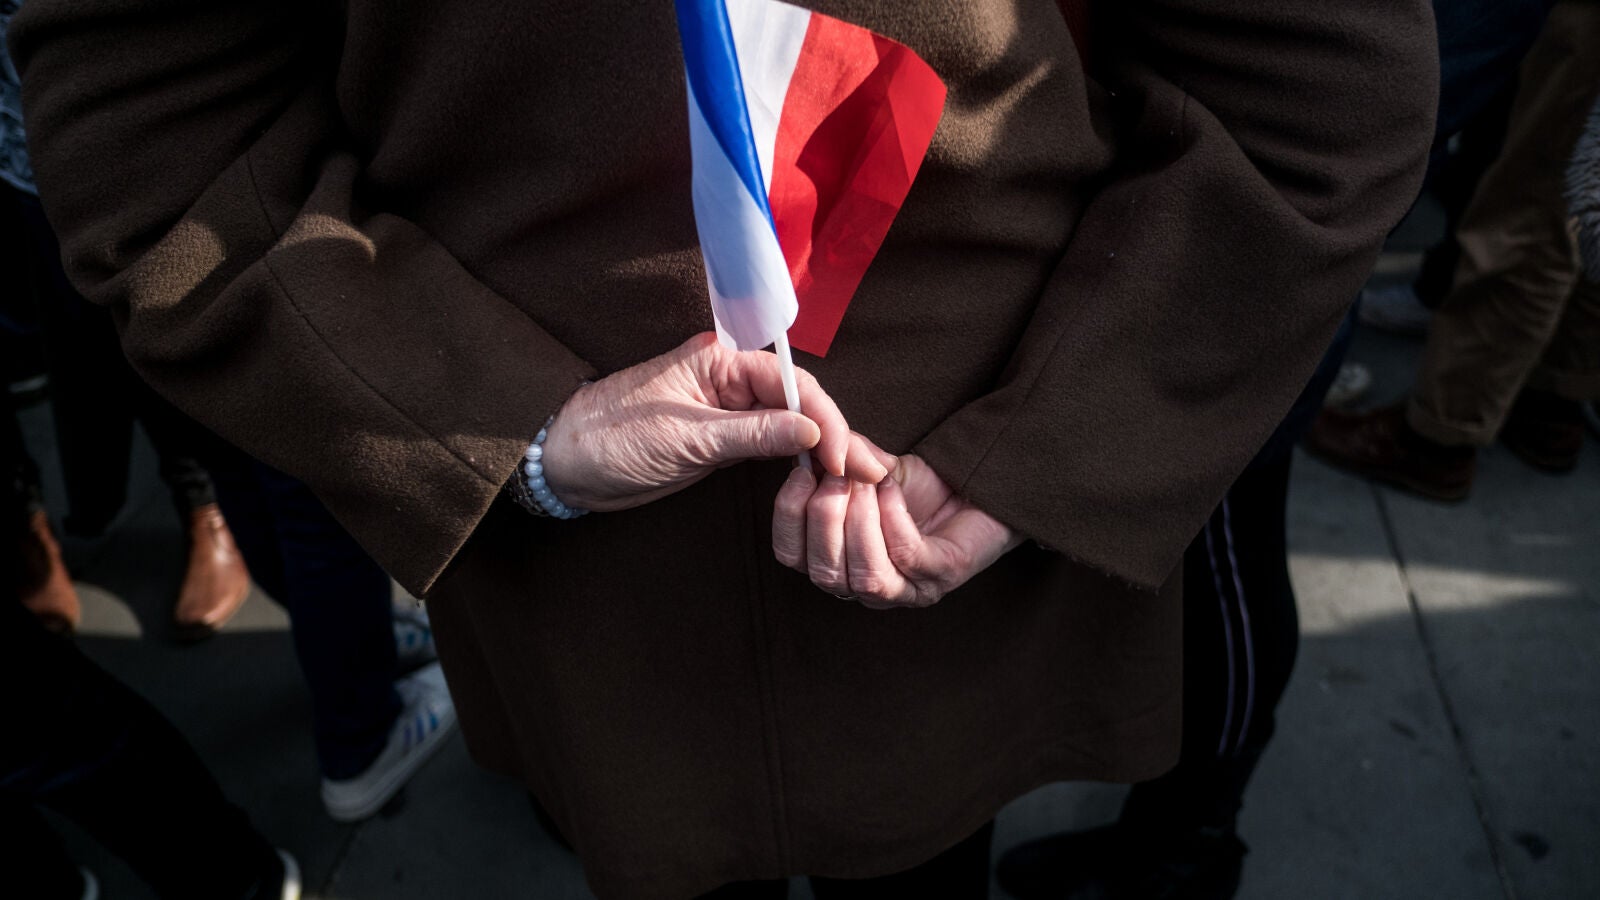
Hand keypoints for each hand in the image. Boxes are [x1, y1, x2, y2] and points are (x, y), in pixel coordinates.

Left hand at [541, 333, 891, 511]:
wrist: (565, 465)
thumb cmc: (611, 438)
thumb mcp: (686, 438)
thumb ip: (752, 435)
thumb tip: (812, 432)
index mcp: (719, 360)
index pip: (789, 382)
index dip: (823, 417)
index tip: (842, 454)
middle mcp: (728, 378)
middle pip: (797, 401)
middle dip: (834, 434)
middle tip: (867, 471)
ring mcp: (726, 410)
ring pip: (788, 424)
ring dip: (821, 449)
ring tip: (857, 477)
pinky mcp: (720, 441)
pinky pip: (769, 443)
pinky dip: (796, 459)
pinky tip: (820, 476)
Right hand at [771, 453, 1021, 607]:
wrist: (977, 490)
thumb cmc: (922, 488)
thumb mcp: (871, 468)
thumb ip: (843, 459)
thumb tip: (817, 441)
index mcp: (837, 560)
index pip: (791, 556)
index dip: (789, 516)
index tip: (802, 473)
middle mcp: (864, 585)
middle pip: (823, 572)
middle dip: (825, 517)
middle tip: (839, 474)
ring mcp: (904, 589)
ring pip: (864, 575)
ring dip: (859, 521)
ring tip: (868, 481)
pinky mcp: (939, 578)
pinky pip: (905, 556)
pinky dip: (893, 518)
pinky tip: (892, 489)